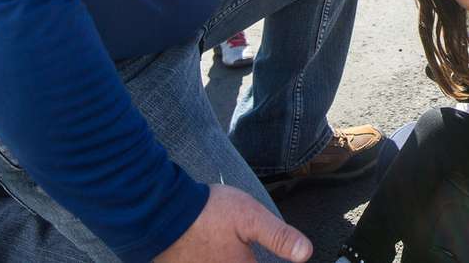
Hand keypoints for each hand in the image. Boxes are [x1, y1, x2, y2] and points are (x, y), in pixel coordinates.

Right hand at [155, 184, 311, 262]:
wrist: (163, 211)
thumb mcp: (252, 217)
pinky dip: (212, 258)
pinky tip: (213, 250)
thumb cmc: (207, 213)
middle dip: (249, 258)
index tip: (258, 252)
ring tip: (230, 247)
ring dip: (232, 257)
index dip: (272, 261)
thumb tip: (305, 253)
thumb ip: (279, 237)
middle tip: (245, 247)